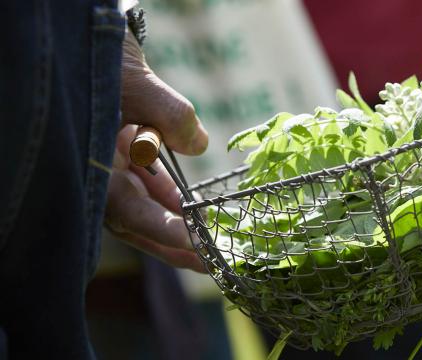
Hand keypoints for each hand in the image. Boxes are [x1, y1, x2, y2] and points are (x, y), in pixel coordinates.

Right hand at [104, 29, 207, 272]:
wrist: (91, 49)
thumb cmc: (106, 65)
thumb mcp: (138, 84)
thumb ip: (171, 115)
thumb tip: (200, 145)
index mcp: (92, 164)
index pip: (129, 209)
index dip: (163, 228)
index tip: (195, 241)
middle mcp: (98, 175)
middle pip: (136, 222)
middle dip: (174, 245)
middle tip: (211, 264)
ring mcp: (109, 170)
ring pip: (143, 209)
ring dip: (176, 226)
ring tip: (211, 246)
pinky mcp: (121, 163)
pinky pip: (146, 189)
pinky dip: (169, 200)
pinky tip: (194, 209)